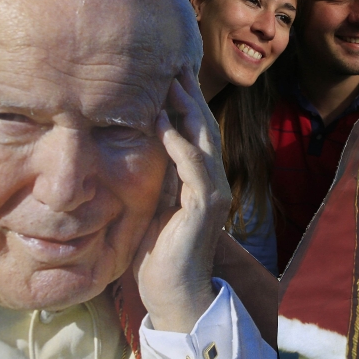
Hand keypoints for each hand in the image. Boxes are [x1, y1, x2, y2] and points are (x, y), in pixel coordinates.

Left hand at [133, 71, 231, 332]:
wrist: (171, 294)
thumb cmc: (159, 251)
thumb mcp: (156, 202)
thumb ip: (160, 173)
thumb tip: (145, 141)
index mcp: (202, 180)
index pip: (198, 133)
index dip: (187, 104)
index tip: (171, 75)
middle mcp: (213, 182)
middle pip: (205, 129)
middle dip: (190, 96)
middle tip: (174, 65)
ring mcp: (212, 194)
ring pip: (205, 142)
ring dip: (188, 110)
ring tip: (170, 82)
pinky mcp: (204, 208)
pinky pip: (193, 167)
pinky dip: (179, 143)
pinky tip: (163, 122)